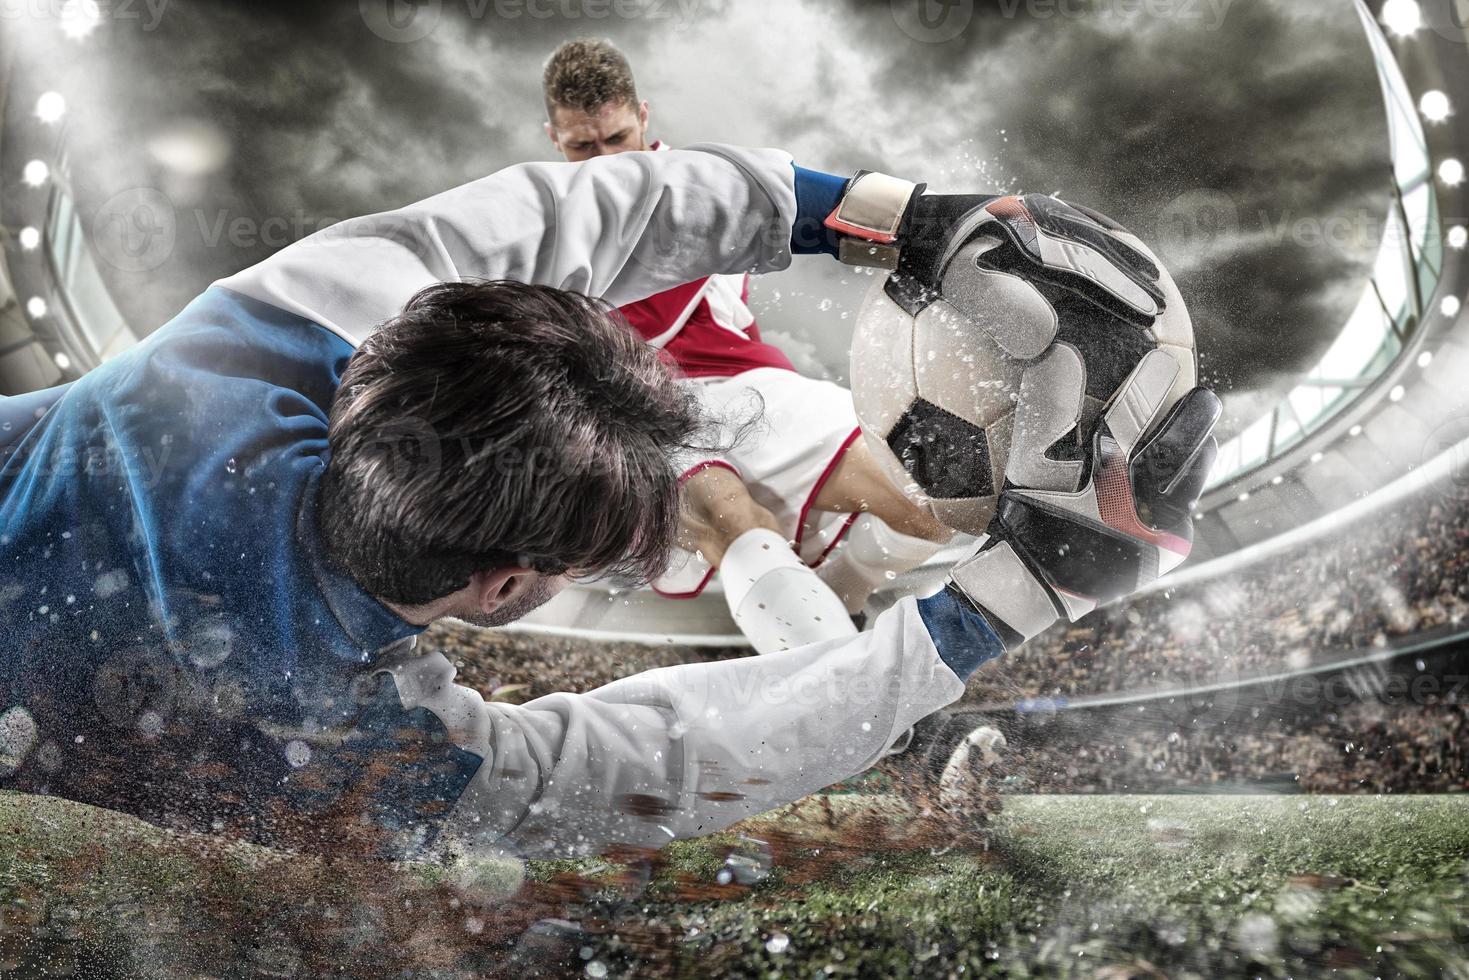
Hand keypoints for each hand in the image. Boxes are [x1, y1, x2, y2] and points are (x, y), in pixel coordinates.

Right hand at [945, 359, 1220, 648]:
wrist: (1035, 584)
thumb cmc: (1029, 516)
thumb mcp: (1029, 465)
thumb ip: (1046, 409)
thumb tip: (1061, 351)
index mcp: (1099, 484)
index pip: (1129, 423)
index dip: (1147, 388)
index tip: (1163, 359)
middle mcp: (1136, 511)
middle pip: (1178, 455)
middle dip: (1194, 421)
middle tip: (1206, 398)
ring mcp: (1158, 536)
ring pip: (1191, 485)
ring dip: (1199, 455)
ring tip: (1205, 436)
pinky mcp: (1168, 555)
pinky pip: (1185, 513)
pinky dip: (1186, 491)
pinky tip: (1185, 479)